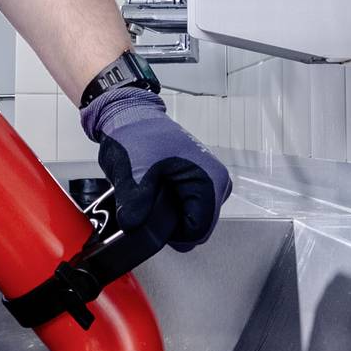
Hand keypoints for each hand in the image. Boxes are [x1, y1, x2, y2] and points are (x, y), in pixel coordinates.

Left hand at [81, 85, 232, 250]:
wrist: (131, 116)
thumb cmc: (136, 136)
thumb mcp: (132, 172)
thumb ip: (135, 204)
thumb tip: (133, 227)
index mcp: (211, 179)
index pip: (198, 231)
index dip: (171, 233)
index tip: (150, 218)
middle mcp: (218, 182)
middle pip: (196, 228)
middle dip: (170, 224)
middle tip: (147, 203)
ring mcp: (211, 182)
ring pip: (191, 220)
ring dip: (169, 216)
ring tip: (150, 193)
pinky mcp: (200, 182)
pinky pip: (188, 209)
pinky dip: (170, 207)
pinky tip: (156, 192)